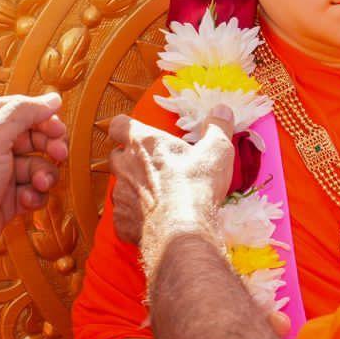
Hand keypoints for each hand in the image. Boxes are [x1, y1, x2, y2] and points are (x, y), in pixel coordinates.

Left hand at [0, 93, 69, 264]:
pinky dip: (35, 194)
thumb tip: (51, 99)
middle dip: (48, 147)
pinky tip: (25, 199)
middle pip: (34, 136)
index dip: (41, 118)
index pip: (19, 109)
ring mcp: (0, 171)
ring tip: (39, 183)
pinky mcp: (9, 195)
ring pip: (38, 164)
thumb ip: (24, 112)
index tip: (57, 128)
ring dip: (44, 174)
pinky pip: (35, 188)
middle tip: (58, 153)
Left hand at [106, 110, 231, 255]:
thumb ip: (217, 127)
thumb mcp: (217, 150)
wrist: (182, 228)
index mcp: (143, 143)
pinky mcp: (121, 222)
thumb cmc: (196, 184)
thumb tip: (222, 110)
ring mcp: (120, 195)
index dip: (125, 128)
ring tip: (159, 199)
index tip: (135, 134)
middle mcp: (125, 166)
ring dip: (135, 190)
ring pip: (121, 187)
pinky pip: (125, 217)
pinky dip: (137, 218)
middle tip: (155, 168)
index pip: (120, 125)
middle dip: (131, 161)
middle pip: (117, 156)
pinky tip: (155, 221)